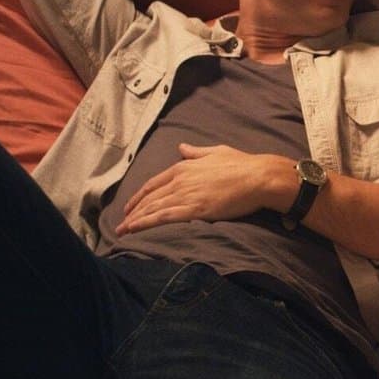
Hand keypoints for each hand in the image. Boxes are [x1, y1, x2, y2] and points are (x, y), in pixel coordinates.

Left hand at [116, 144, 295, 234]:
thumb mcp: (216, 152)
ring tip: (122, 231)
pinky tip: (134, 229)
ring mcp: (186, 195)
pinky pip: (163, 217)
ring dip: (134, 220)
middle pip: (149, 198)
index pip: (153, 184)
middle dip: (132, 212)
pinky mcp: (194, 210)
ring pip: (152, 209)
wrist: (258, 177)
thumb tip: (181, 147)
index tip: (131, 206)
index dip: (139, 196)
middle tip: (120, 224)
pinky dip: (145, 223)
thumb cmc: (242, 164)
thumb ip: (196, 152)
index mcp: (184, 167)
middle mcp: (180, 180)